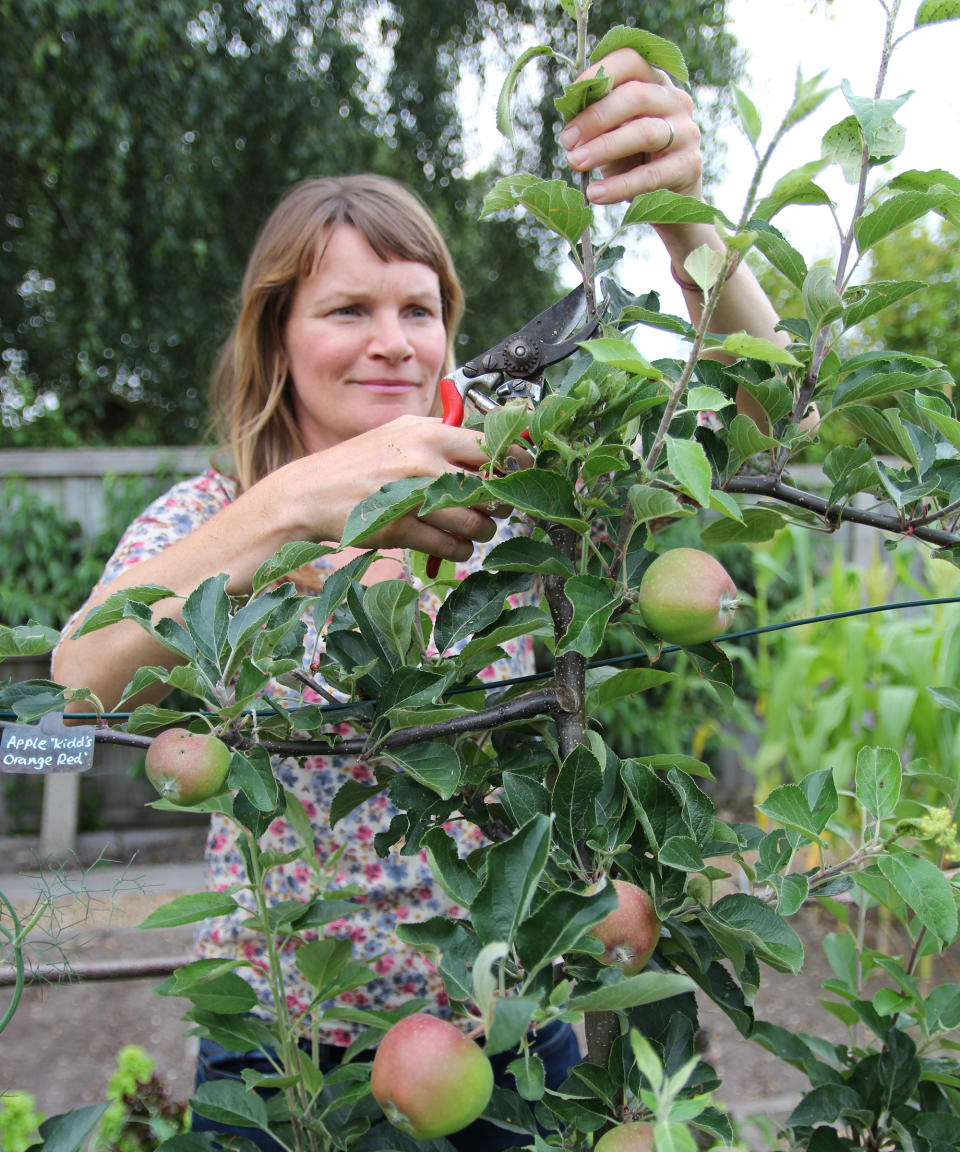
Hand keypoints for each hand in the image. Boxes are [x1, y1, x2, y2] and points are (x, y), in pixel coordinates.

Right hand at [286, 415, 527, 563]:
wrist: (308, 494)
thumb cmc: (358, 464)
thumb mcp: (399, 433)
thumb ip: (441, 436)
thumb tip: (490, 445)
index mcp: (427, 432)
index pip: (491, 444)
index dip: (514, 463)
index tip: (519, 475)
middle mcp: (423, 460)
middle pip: (490, 487)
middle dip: (499, 504)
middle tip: (494, 510)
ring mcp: (412, 496)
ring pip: (476, 522)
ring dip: (483, 531)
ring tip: (475, 531)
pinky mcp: (400, 529)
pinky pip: (451, 546)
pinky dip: (460, 550)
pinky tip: (455, 546)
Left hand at [560, 47, 701, 204]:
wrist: (670, 200)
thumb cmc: (634, 160)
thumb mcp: (614, 133)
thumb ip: (597, 120)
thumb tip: (569, 118)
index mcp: (655, 83)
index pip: (631, 61)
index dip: (599, 74)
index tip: (570, 97)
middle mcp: (675, 100)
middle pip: (636, 96)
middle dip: (596, 117)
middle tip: (567, 141)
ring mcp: (686, 132)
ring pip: (644, 132)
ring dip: (604, 148)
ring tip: (574, 162)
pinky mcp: (689, 166)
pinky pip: (650, 176)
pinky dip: (619, 185)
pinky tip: (595, 194)